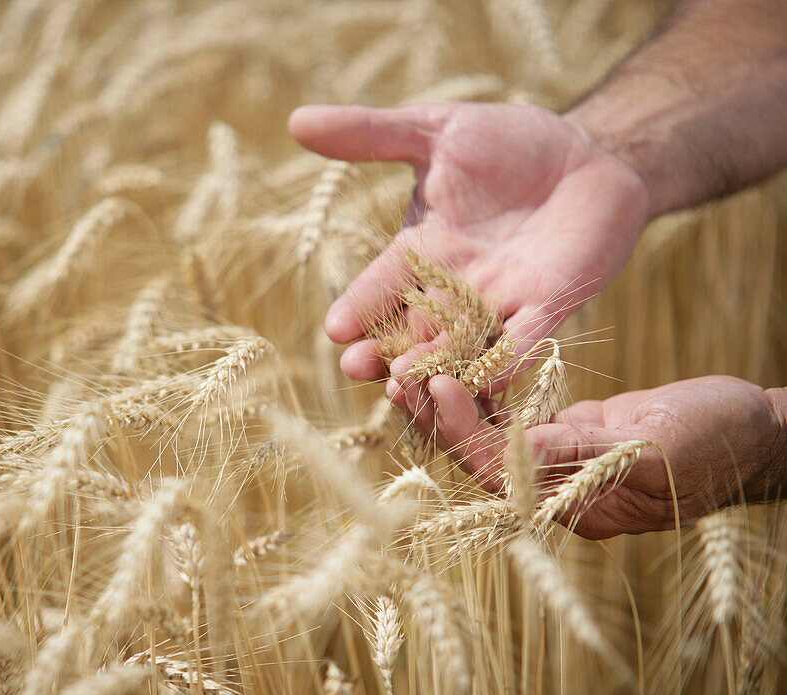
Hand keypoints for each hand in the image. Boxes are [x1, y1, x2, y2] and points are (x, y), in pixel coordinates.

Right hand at [288, 103, 649, 420]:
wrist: (589, 152)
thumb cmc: (509, 142)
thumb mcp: (436, 130)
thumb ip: (371, 133)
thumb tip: (296, 119)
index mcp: (423, 250)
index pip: (382, 284)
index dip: (359, 305)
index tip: (334, 329)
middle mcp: (456, 286)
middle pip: (413, 331)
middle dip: (385, 352)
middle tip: (358, 368)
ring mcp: (502, 300)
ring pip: (460, 346)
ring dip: (435, 368)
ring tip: (408, 384)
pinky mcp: (550, 305)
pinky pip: (523, 340)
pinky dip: (505, 359)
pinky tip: (488, 379)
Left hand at [419, 374, 786, 539]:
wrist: (753, 433)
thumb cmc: (715, 441)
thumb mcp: (652, 447)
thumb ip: (583, 452)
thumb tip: (515, 456)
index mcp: (575, 506)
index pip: (500, 474)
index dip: (463, 432)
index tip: (435, 386)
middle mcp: (555, 491)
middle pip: (480, 460)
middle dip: (439, 420)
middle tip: (397, 375)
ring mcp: (558, 463)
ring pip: (487, 440)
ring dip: (449, 408)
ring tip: (409, 369)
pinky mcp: (564, 435)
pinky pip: (510, 421)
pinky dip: (480, 397)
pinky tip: (454, 368)